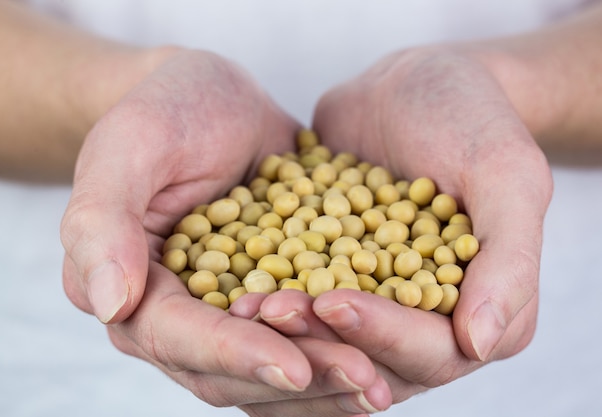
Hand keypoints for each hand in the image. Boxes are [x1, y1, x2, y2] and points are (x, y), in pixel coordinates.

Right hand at [60, 48, 390, 415]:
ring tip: (381, 381)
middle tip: (365, 379)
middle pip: (231, 368)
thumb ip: (104, 221)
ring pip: (272, 366)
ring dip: (327, 378)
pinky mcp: (271, 294)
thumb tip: (109, 304)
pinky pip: (303, 337)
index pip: (179, 337)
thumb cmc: (165, 111)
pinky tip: (386, 356)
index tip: (293, 366)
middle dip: (297, 376)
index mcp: (133, 287)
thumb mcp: (130, 145)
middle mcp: (178, 314)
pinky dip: (341, 349)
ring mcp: (227, 310)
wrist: (213, 101)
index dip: (235, 354)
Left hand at [259, 46, 552, 404]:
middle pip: (370, 360)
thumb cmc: (473, 121)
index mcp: (478, 314)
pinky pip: (296, 301)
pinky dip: (265, 300)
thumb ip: (507, 258)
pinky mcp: (326, 277)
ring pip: (326, 342)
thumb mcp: (507, 174)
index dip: (383, 334)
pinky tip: (228, 287)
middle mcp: (423, 323)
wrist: (412, 87)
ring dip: (284, 333)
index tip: (335, 302)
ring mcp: (370, 303)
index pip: (431, 352)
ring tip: (243, 304)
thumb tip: (479, 344)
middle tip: (271, 309)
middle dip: (320, 340)